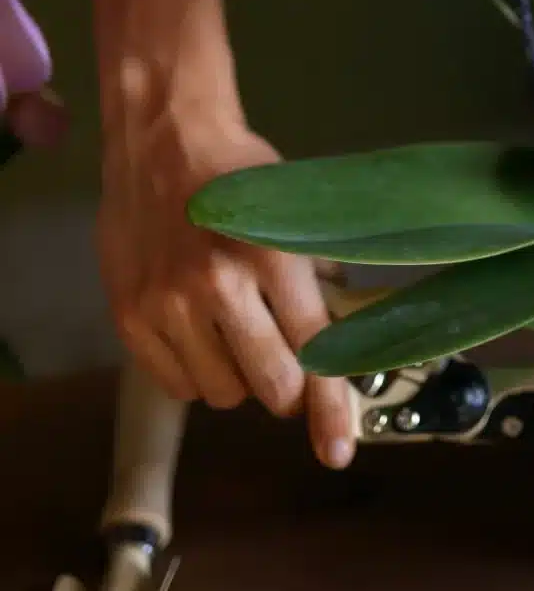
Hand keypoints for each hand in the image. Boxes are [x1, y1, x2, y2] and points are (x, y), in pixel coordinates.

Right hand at [100, 100, 355, 469]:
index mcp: (273, 257)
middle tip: (288, 364)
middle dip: (288, 386)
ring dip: (240, 376)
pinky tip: (201, 334)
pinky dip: (196, 372)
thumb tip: (344, 326)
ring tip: (237, 333)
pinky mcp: (131, 319)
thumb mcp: (296, 210)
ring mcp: (169, 307)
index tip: (338, 450)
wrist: (163, 140)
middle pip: (269, 385)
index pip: (312, 349)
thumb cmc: (240, 171)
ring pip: (223, 392)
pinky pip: (178, 385)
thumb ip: (319, 270)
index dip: (329, 406)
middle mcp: (220, 288)